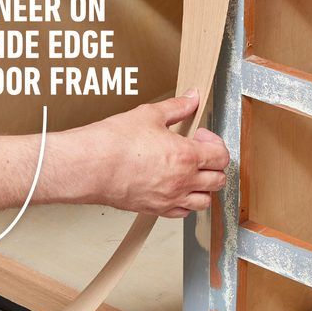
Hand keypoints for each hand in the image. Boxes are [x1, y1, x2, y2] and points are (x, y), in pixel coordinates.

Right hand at [66, 90, 228, 217]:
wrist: (90, 166)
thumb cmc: (115, 142)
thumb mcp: (150, 114)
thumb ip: (177, 106)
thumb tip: (192, 97)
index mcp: (187, 156)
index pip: (222, 156)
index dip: (215, 143)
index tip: (200, 135)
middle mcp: (183, 182)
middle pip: (219, 180)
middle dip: (214, 165)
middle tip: (199, 152)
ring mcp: (170, 199)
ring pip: (205, 201)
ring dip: (204, 186)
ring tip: (191, 171)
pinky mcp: (155, 210)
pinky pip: (182, 213)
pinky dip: (186, 202)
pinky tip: (175, 187)